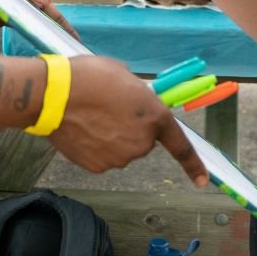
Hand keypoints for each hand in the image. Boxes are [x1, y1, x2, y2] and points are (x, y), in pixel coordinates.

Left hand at [0, 0, 79, 38]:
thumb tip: (44, 0)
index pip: (50, 11)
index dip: (61, 23)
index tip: (73, 36)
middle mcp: (21, 7)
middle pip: (37, 23)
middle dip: (46, 31)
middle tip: (57, 39)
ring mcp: (7, 13)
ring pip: (18, 23)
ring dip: (18, 17)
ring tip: (10, 2)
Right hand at [49, 56, 209, 186]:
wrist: (52, 96)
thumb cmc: (89, 77)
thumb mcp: (122, 74)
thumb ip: (137, 93)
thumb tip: (133, 100)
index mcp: (155, 116)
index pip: (181, 145)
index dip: (193, 164)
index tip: (203, 181)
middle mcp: (142, 142)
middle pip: (142, 139)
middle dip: (130, 127)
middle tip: (109, 107)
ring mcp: (120, 158)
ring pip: (120, 148)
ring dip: (110, 136)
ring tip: (90, 115)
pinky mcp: (98, 167)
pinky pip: (102, 156)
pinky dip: (94, 146)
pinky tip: (81, 128)